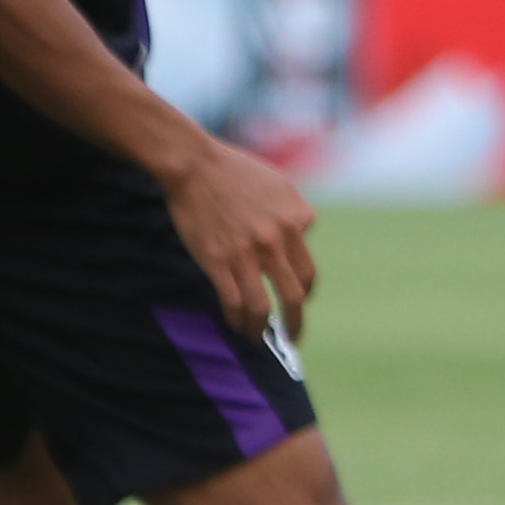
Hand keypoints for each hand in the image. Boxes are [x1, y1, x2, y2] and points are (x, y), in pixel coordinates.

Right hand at [158, 133, 319, 339]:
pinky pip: (233, 303)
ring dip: (261, 330)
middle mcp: (275, 240)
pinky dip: (237, 321)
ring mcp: (246, 253)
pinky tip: (236, 326)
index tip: (299, 301)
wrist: (196, 165)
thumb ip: (295, 214)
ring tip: (258, 338)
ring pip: (262, 308)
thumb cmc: (236, 171)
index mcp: (295, 221)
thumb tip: (301, 237)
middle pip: (293, 296)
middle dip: (294, 323)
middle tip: (292, 335)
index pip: (308, 272)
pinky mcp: (217, 262)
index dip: (305, 292)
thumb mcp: (280, 186)